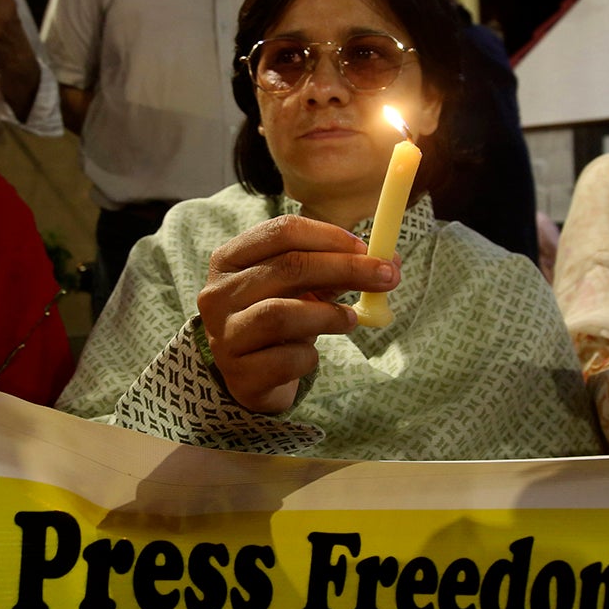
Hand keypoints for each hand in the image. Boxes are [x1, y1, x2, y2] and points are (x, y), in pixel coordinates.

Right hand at [196, 215, 399, 412]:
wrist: (251, 377)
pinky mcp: (239, 375)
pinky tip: (309, 357)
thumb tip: (391, 261)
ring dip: (328, 315)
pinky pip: (285, 360)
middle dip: (345, 268)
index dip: (329, 236)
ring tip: (350, 320)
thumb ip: (337, 270)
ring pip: (282, 314)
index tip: (367, 248)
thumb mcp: (300, 287)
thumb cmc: (279, 318)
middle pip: (288, 267)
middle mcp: (217, 294)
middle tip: (386, 276)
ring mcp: (224, 336)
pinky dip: (309, 357)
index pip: (281, 232)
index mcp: (229, 259)